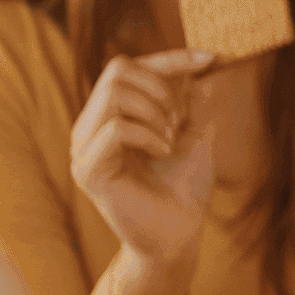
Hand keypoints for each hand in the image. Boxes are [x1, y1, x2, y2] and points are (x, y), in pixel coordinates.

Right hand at [70, 48, 217, 266]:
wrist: (178, 236)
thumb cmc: (184, 189)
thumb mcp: (196, 135)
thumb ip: (195, 101)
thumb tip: (207, 64)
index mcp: (112, 114)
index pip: (132, 67)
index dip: (172, 58)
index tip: (210, 58)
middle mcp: (91, 126)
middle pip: (117, 70)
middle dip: (160, 88)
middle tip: (179, 122)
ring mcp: (85, 147)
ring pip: (114, 93)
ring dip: (155, 112)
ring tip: (170, 139)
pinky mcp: (88, 169)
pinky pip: (115, 128)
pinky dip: (148, 134)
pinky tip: (162, 152)